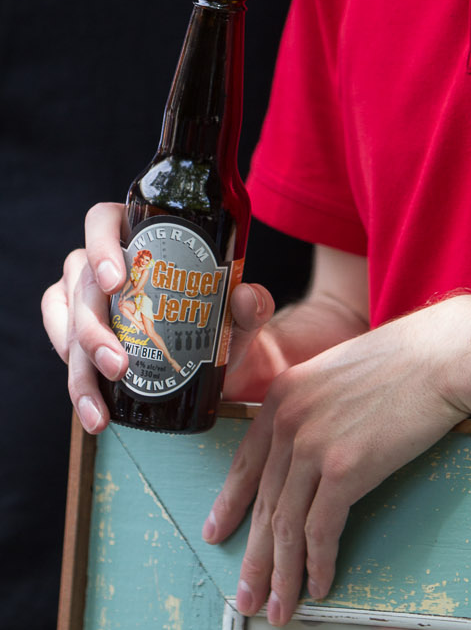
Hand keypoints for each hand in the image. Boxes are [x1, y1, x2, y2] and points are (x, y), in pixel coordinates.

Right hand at [40, 200, 274, 433]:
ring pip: (65, 317)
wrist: (213, 364)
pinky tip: (93, 408)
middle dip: (94, 330)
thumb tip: (244, 297)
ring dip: (79, 364)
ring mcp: (84, 294)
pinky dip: (74, 380)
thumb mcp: (240, 317)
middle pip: (81, 280)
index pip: (101, 220)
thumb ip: (252, 306)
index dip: (100, 246)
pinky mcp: (73, 329)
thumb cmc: (220, 324)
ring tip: (100, 407)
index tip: (116, 282)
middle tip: (119, 366)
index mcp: (139, 236)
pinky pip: (59, 344)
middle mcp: (103, 260)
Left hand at [202, 296, 470, 624]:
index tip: (217, 532)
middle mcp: (289, 420)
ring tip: (282, 609)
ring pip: (285, 526)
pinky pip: (321, 531)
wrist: (445, 355)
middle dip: (254, 559)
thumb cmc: (407, 362)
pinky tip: (320, 585)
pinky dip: (318, 564)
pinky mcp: (344, 469)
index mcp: (284, 394)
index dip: (229, 504)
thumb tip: (312, 453)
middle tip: (248, 596)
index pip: (245, 462)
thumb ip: (316, 409)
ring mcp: (313, 444)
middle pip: (262, 503)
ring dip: (282, 575)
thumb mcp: (340, 376)